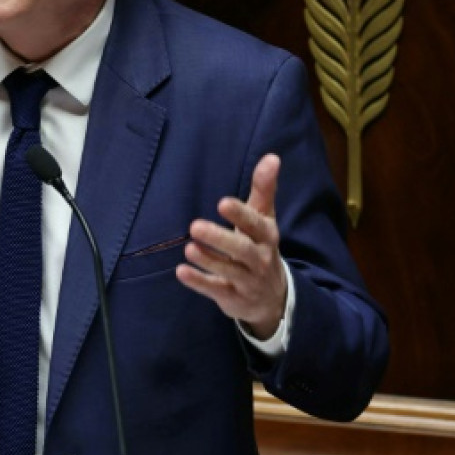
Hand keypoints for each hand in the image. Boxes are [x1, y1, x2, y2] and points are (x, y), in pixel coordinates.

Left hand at [175, 153, 287, 339]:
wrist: (273, 297)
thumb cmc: (260, 247)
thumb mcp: (264, 218)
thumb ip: (264, 189)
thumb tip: (272, 157)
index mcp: (266, 236)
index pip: (256, 224)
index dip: (240, 214)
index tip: (222, 203)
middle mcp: (259, 259)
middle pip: (241, 250)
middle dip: (220, 239)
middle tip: (195, 226)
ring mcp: (247, 280)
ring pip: (229, 271)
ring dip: (208, 260)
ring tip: (189, 248)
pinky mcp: (232, 297)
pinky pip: (215, 290)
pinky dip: (198, 282)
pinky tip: (181, 272)